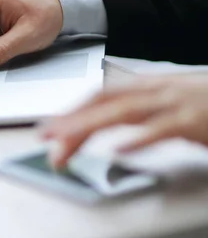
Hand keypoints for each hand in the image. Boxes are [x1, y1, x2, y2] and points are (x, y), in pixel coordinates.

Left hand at [42, 75, 207, 168]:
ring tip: (64, 145)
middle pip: (103, 103)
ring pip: (123, 113)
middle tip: (44, 139)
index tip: (50, 127)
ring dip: (88, 128)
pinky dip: (139, 140)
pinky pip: (162, 130)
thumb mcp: (168, 104)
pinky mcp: (194, 120)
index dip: (72, 109)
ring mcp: (174, 103)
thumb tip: (109, 127)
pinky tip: (118, 151)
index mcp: (147, 86)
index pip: (100, 95)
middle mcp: (156, 90)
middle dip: (70, 121)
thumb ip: (140, 113)